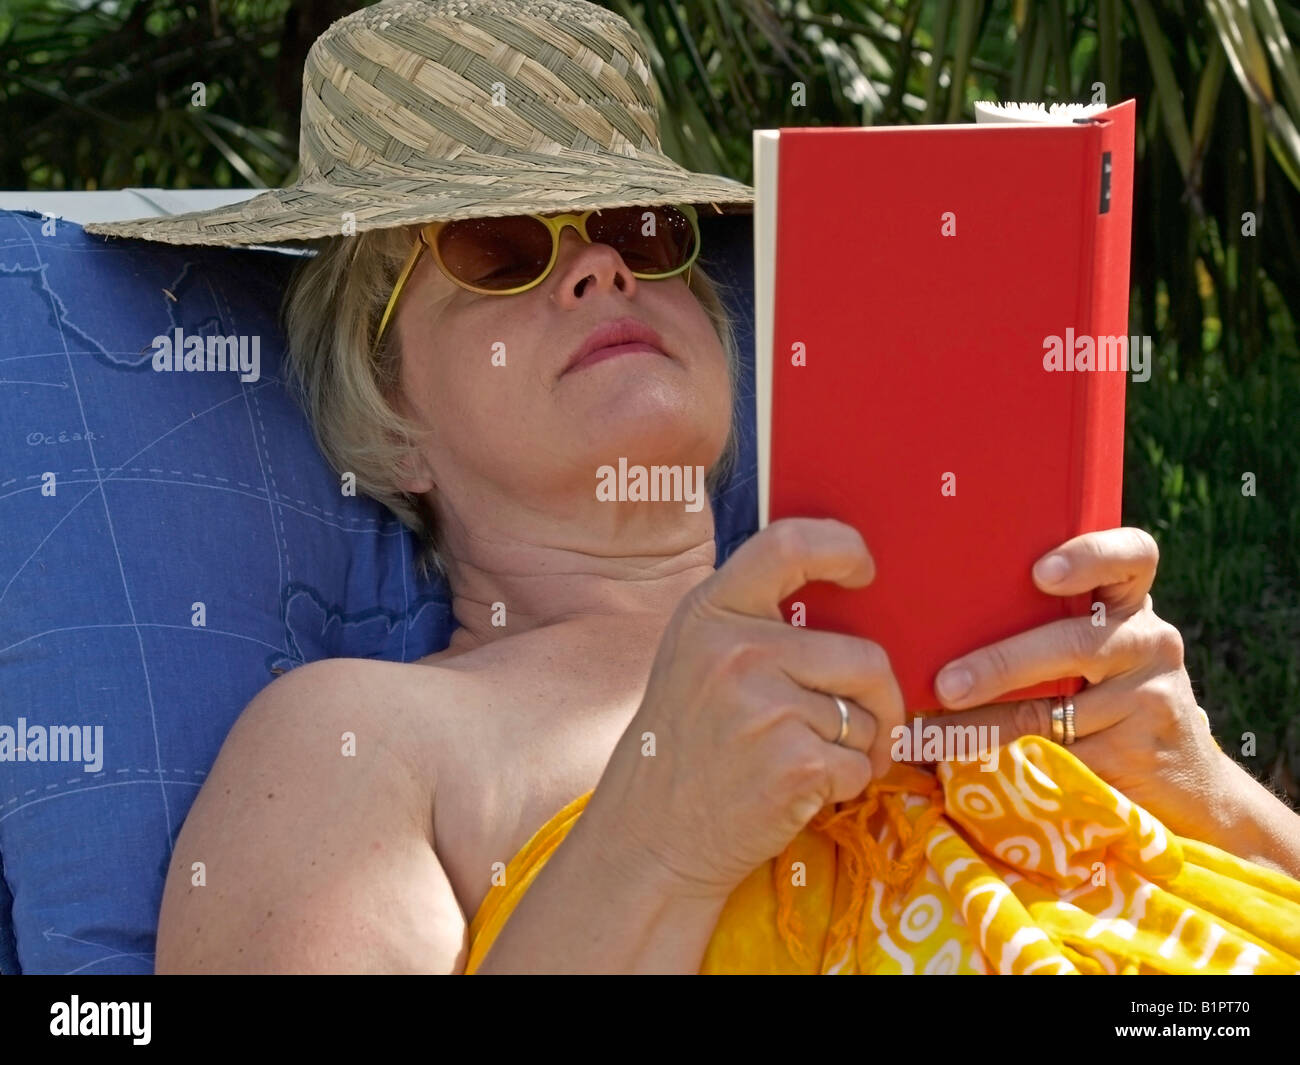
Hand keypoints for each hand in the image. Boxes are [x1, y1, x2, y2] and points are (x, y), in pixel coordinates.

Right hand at [586, 518, 905, 899]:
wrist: (649, 835)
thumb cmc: (683, 746)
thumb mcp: (693, 659)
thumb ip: (750, 623)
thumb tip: (842, 601)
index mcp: (711, 613)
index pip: (789, 545)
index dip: (841, 548)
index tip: (864, 572)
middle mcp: (737, 652)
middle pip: (864, 656)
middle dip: (882, 699)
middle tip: (868, 724)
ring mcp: (766, 708)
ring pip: (866, 717)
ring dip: (856, 748)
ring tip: (809, 762)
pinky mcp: (794, 764)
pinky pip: (860, 764)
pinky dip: (846, 785)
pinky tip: (802, 791)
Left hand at [926, 527, 1240, 843]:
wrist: (1184, 779)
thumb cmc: (1107, 692)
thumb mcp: (1091, 648)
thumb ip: (1041, 622)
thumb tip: (929, 618)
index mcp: (1128, 603)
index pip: (1132, 556)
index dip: (1091, 556)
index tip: (1041, 573)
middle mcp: (1148, 641)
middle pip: (1075, 643)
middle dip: (1002, 664)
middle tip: (947, 684)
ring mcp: (1149, 698)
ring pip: (1054, 708)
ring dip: (983, 721)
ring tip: (930, 729)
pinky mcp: (1137, 752)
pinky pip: (1057, 753)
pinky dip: (1001, 755)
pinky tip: (958, 756)